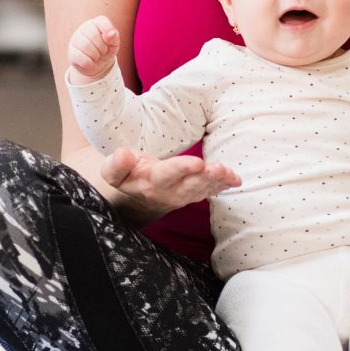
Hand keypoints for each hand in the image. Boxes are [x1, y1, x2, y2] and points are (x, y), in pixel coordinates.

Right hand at [66, 15, 121, 83]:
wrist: (96, 65)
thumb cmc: (106, 50)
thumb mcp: (114, 44)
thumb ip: (114, 37)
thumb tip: (111, 34)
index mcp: (96, 23)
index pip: (101, 21)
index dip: (108, 31)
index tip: (110, 40)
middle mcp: (84, 28)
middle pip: (94, 35)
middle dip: (102, 47)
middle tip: (103, 51)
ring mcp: (75, 40)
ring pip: (86, 46)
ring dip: (96, 56)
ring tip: (96, 56)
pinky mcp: (71, 52)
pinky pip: (82, 58)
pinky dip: (90, 63)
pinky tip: (90, 61)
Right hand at [101, 146, 241, 219]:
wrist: (139, 194)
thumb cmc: (129, 175)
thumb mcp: (114, 171)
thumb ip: (116, 165)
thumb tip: (123, 155)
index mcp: (150, 183)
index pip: (167, 175)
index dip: (182, 168)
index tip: (197, 162)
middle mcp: (170, 192)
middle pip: (190, 185)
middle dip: (206, 177)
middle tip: (219, 169)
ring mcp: (184, 195)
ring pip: (203, 189)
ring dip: (218, 181)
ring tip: (231, 174)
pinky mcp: (194, 194)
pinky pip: (210, 190)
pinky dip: (223, 185)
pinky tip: (235, 179)